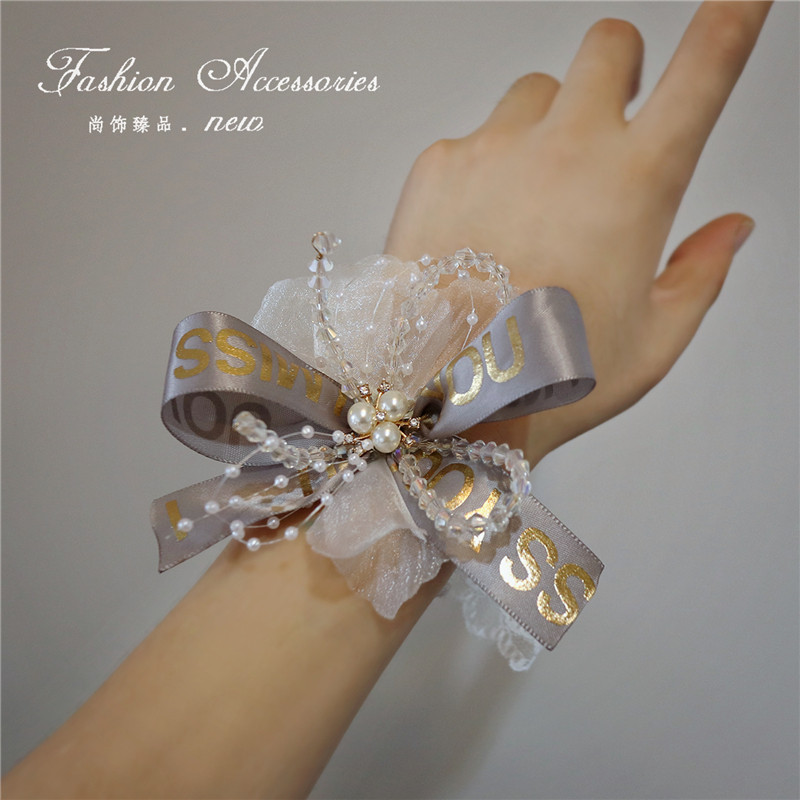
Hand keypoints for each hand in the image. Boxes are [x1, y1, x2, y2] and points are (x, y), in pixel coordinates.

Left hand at [386, 1, 769, 463]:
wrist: (446, 396)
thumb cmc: (550, 379)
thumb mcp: (652, 343)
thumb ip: (700, 275)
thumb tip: (732, 229)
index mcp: (638, 184)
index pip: (706, 68)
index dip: (734, 17)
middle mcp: (568, 149)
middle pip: (607, 44)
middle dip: (618, 69)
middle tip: (609, 120)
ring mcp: (496, 149)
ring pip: (534, 92)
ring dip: (545, 125)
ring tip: (532, 202)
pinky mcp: (439, 163)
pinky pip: (473, 137)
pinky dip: (485, 167)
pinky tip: (479, 229)